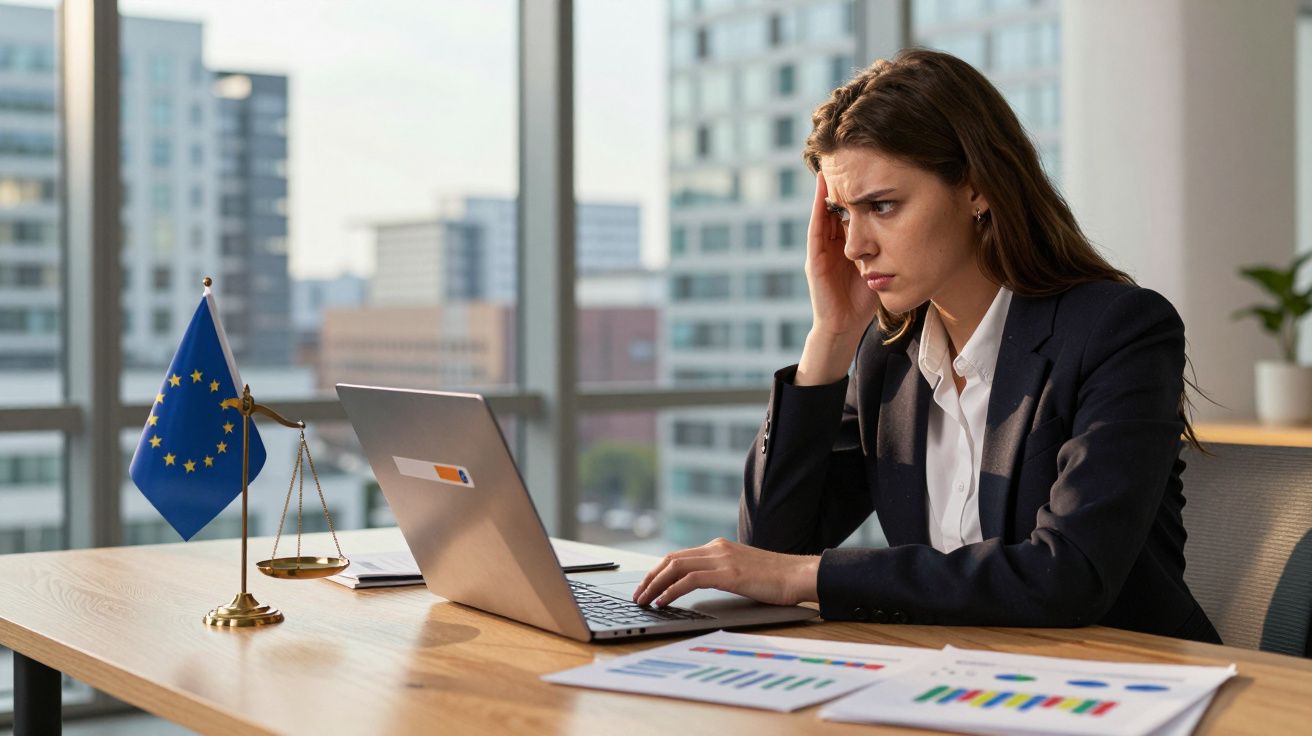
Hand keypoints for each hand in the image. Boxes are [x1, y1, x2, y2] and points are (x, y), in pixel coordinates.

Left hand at [631, 538, 819, 607]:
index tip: (646, 586)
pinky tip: (663, 602)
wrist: (798, 575)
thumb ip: (722, 573)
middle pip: (671, 559)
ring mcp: (722, 558)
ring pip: (675, 567)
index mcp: (719, 547)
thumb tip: (701, 586)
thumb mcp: (743, 572)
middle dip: (650, 577)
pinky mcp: (728, 573)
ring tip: (643, 600)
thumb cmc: (776, 579)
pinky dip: (671, 590)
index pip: (679, 556)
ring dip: (655, 584)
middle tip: (637, 595)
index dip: (658, 571)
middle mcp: (717, 548)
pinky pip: (689, 579)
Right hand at [795, 171, 879, 384]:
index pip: (851, 208)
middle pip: (837, 203)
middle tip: (849, 151)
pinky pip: (817, 226)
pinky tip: (825, 187)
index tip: (869, 162)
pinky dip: (819, 206)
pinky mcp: (815, 258)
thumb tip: (922, 227)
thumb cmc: (864, 301)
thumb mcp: (882, 266)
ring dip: (828, 186)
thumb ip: (891, 248)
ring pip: (825, 210)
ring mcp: (821, 249)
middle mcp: (832, 241)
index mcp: (848, 243)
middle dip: (842, 180)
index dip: (858, 186)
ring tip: (834, 159)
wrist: (844, 328)